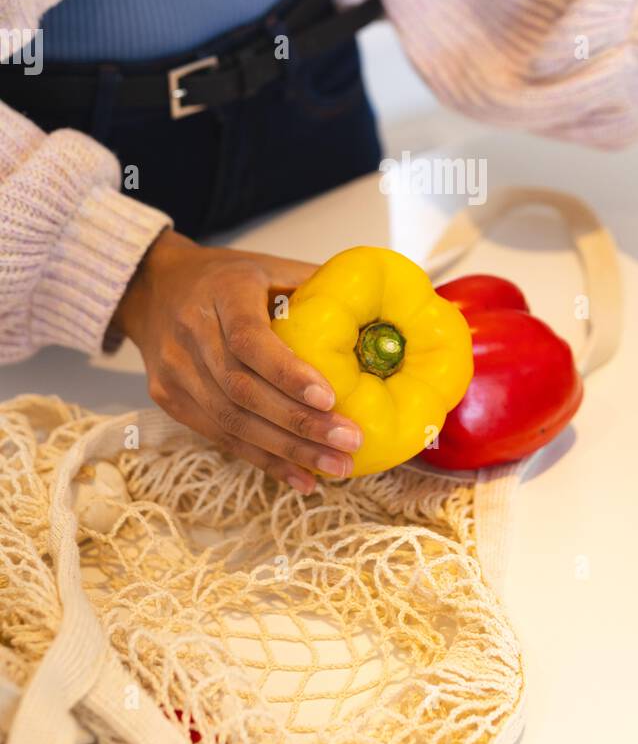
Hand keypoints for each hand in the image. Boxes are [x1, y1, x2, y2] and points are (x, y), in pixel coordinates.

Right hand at [113, 229, 361, 492]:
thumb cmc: (225, 277)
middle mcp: (191, 332)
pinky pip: (220, 437)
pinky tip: (301, 477)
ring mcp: (175, 370)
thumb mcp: (268, 266)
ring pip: (231, 422)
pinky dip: (264, 461)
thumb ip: (315, 284)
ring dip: (287, 451)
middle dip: (299, 424)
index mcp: (222, 291)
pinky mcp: (169, 399)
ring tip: (336, 466)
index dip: (287, 373)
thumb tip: (377, 307)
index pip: (248, 339)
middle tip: (349, 442)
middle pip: (242, 390)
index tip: (329, 398)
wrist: (153, 286)